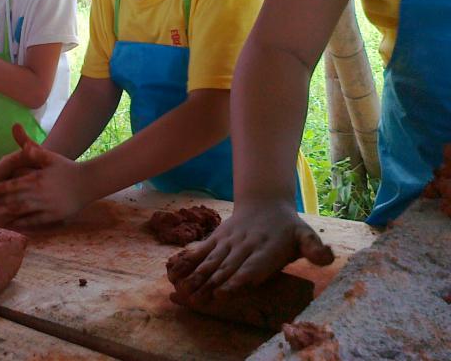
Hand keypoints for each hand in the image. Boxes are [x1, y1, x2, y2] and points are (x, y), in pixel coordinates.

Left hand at [0, 124, 89, 227]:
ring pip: (21, 211)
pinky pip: (34, 221)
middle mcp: (38, 193)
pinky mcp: (52, 216)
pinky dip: (21, 223)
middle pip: (12, 200)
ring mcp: (45, 206)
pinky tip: (12, 224)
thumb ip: (35, 151)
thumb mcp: (51, 157)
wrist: (87, 182)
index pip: (11, 185)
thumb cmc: (67, 168)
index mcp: (36, 178)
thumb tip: (25, 146)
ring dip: (5, 214)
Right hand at [171, 200, 333, 302]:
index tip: (224, 292)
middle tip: (199, 299)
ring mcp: (228, 241)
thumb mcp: (306, 235)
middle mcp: (245, 246)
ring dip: (196, 276)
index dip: (237, 280)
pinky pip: (200, 251)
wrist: (264, 202)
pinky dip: (187, 261)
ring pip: (211, 260)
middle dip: (212, 284)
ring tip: (184, 290)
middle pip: (227, 267)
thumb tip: (326, 257)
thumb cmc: (287, 228)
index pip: (251, 268)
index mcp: (267, 249)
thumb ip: (314, 248)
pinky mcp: (217, 239)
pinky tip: (174, 272)